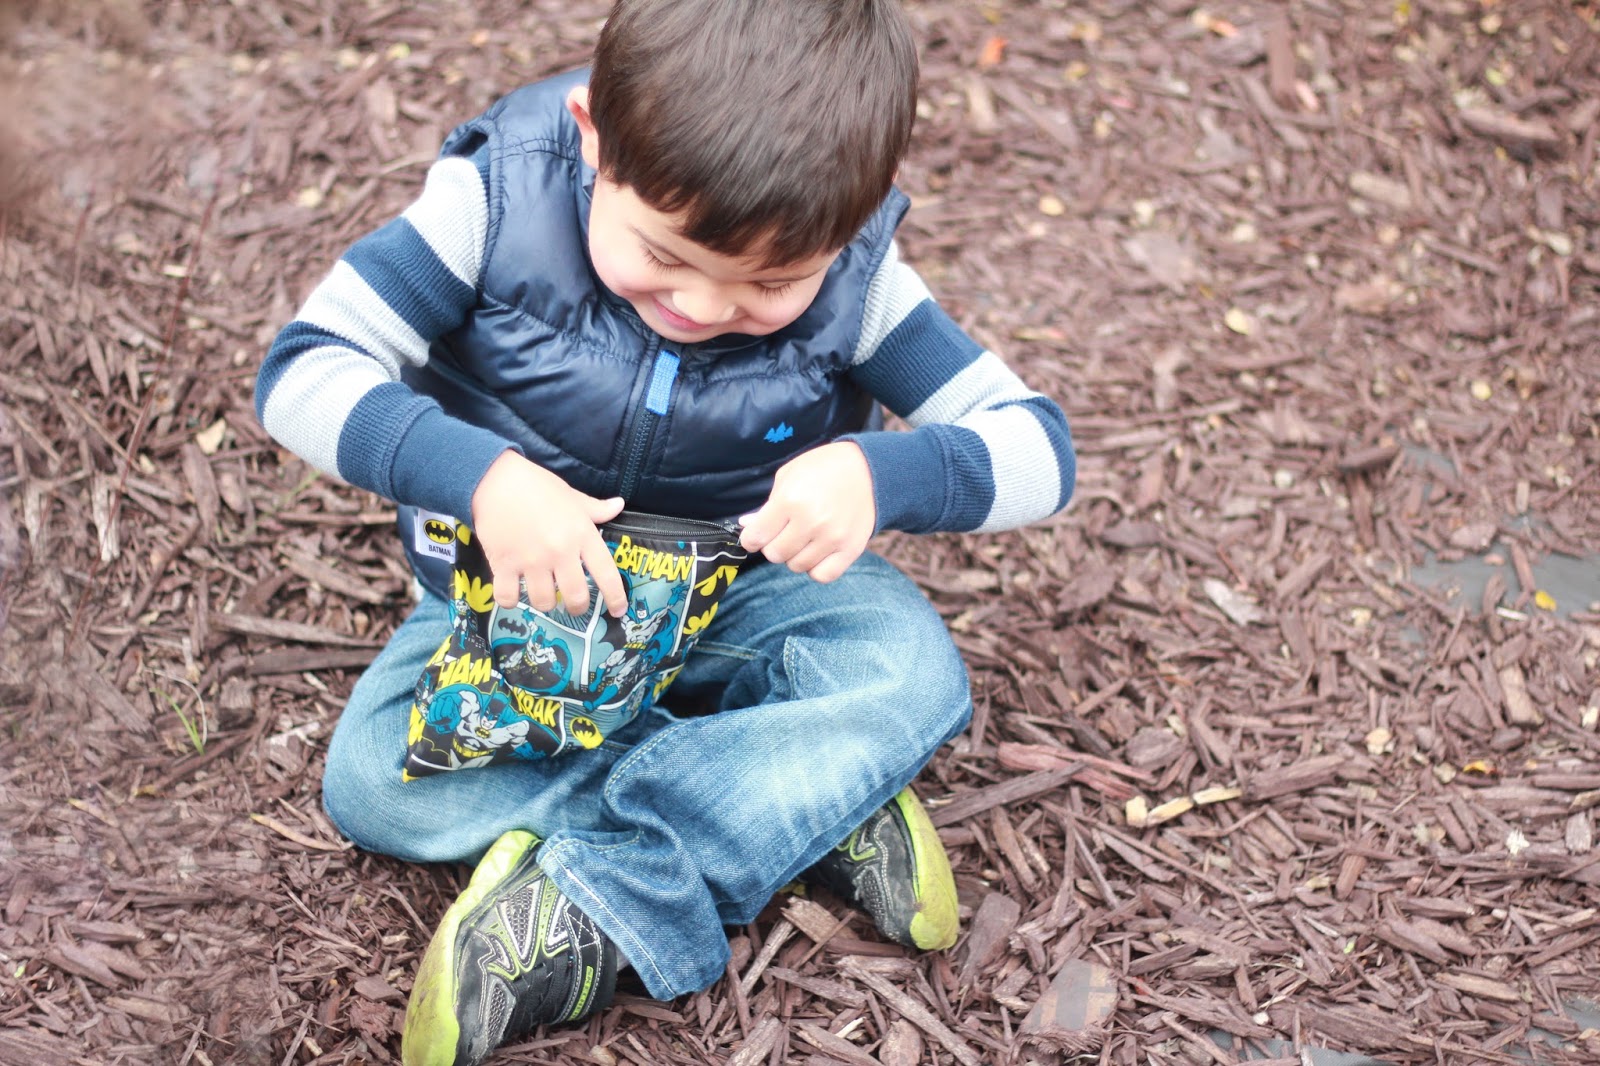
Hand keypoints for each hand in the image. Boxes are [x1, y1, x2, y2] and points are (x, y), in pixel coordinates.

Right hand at [470, 451, 626, 615]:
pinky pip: (509, 598)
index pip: (607, 574)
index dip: (615, 598)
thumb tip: (619, 505)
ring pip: (544, 602)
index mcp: (582, 534)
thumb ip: (596, 508)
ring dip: (545, 602)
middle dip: (577, 607)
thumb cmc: (537, 486)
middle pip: (576, 597)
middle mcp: (560, 551)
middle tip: (572, 603)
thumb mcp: (572, 496)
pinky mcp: (504, 565)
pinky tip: (513, 591)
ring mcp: (532, 561)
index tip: (618, 610)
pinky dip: (510, 600)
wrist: (495, 480)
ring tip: (541, 592)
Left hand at [739, 441, 875, 582]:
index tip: (757, 534)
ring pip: (797, 566)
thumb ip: (766, 506)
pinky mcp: (850, 550)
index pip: (755, 538)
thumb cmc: (823, 469)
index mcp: (790, 499)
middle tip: (786, 530)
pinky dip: (816, 568)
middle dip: (774, 544)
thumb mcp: (788, 477)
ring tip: (805, 536)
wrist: (869, 470)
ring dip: (796, 555)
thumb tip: (746, 527)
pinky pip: (822, 576)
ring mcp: (832, 538)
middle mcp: (811, 522)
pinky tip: (818, 551)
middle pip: (775, 555)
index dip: (751, 538)